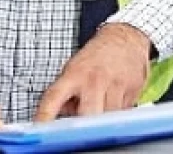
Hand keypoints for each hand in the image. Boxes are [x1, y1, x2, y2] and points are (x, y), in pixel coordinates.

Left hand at [34, 23, 150, 120]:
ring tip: (99, 110)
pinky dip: (116, 117)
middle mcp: (94, 80)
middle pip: (86, 114)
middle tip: (79, 132)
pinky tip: (114, 104)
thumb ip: (64, 96)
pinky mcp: (132, 91)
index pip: (53, 98)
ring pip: (107, 118)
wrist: (125, 39)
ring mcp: (115, 85)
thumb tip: (55, 121)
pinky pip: (123, 114)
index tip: (40, 129)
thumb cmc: (95, 57)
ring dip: (102, 123)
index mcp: (74, 74)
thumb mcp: (73, 71)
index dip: (44, 116)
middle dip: (83, 128)